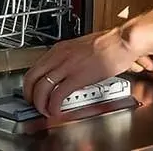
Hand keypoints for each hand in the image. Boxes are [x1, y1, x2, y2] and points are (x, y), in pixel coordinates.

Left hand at [22, 28, 140, 116]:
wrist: (122, 41)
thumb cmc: (109, 43)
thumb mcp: (82, 47)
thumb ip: (72, 58)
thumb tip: (69, 70)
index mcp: (60, 49)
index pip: (35, 66)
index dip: (31, 83)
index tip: (34, 91)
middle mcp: (59, 56)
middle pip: (31, 77)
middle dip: (29, 95)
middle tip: (34, 104)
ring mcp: (67, 66)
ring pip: (41, 88)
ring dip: (40, 104)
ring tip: (46, 111)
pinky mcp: (77, 78)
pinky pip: (57, 95)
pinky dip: (53, 106)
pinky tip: (57, 111)